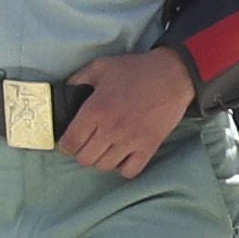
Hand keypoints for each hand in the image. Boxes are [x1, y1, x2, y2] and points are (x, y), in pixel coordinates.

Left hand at [55, 44, 196, 180]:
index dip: (66, 145)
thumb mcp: (101, 66)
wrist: (172, 76)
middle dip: (82, 153)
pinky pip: (130, 171)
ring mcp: (131, 140)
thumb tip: (67, 88)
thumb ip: (79, 78)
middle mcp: (110, 129)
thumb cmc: (136, 70)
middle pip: (85, 159)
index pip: (70, 143)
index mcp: (95, 110)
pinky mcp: (149, 147)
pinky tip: (123, 156)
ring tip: (104, 149)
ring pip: (105, 167)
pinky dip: (123, 167)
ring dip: (101, 159)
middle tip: (87, 144)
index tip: (69, 140)